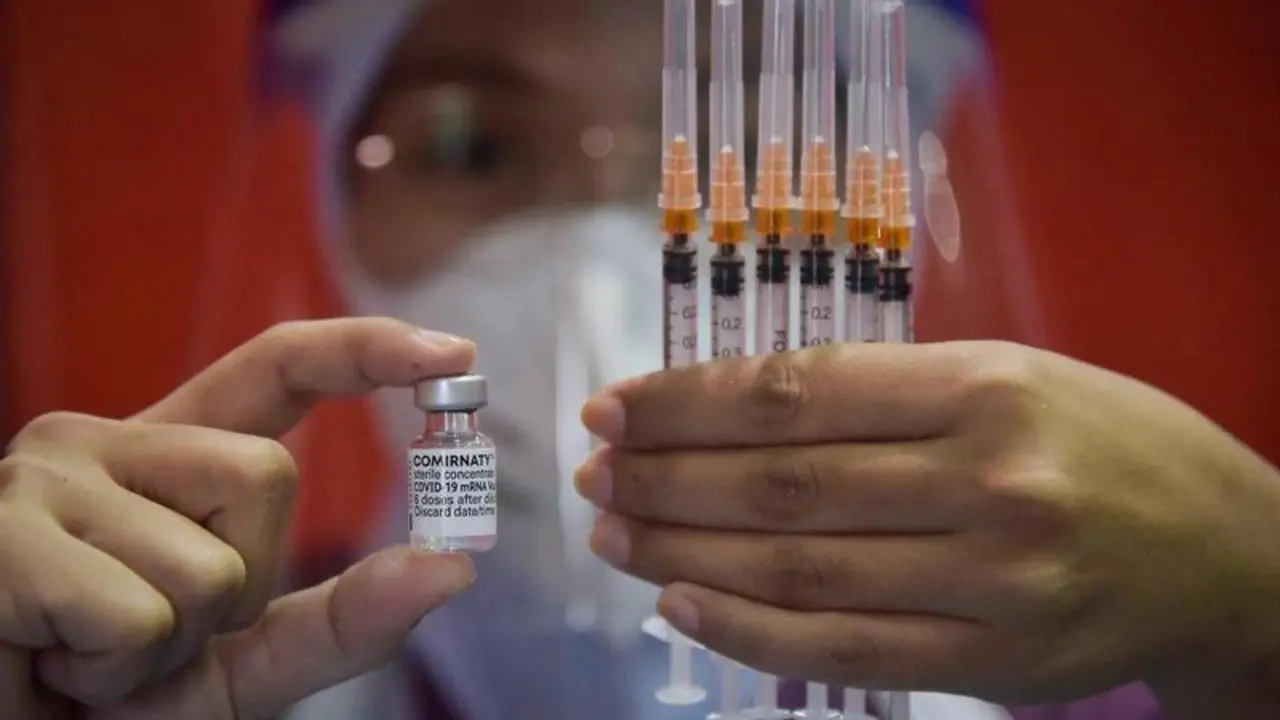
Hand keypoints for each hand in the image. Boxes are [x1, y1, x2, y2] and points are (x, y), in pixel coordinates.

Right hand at [0, 318, 477, 719]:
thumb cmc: (111, 697)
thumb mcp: (244, 661)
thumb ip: (343, 620)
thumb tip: (452, 568)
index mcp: (166, 459)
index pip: (276, 370)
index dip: (365, 350)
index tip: (454, 351)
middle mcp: (106, 442)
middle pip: (269, 474)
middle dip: (238, 588)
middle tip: (150, 633)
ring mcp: (47, 477)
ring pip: (212, 563)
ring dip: (169, 647)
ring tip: (87, 654)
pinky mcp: (2, 536)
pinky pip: (139, 617)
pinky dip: (114, 671)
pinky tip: (50, 662)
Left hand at [575, 341, 1279, 705]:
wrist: (1224, 553)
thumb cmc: (1102, 443)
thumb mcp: (1008, 376)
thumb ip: (883, 394)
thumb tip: (732, 410)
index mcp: (983, 387)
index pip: (795, 395)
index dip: (687, 403)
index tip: (615, 406)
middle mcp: (986, 481)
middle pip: (781, 484)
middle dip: (666, 477)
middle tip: (596, 472)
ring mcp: (991, 579)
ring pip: (798, 569)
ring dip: (685, 552)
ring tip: (615, 532)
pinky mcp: (994, 661)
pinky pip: (846, 651)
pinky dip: (751, 631)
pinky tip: (682, 603)